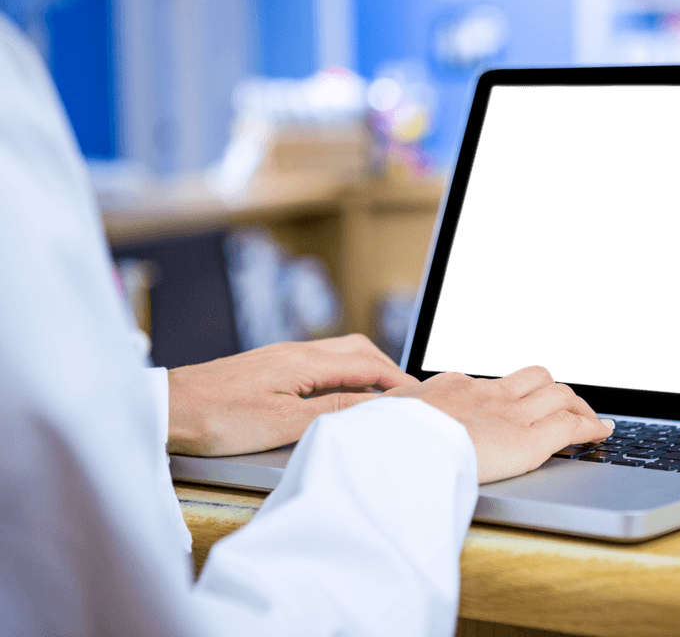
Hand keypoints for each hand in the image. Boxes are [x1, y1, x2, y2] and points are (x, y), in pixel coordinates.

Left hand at [167, 334, 418, 455]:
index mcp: (304, 362)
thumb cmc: (218, 418)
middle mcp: (295, 351)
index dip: (397, 381)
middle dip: (387, 369)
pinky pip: (317, 362)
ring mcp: (280, 356)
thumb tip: (373, 401)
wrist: (166, 409)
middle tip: (405, 395)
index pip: (368, 365)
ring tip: (378, 396)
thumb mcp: (284, 422)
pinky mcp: (267, 366)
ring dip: (364, 370)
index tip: (419, 397)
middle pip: (357, 349)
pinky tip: (337, 394)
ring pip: (337, 353)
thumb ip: (333, 408)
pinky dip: (341, 374)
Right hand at [384, 365, 613, 483]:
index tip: (515, 402)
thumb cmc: (379, 441)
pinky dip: (591, 427)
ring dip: (578, 405)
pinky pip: (571, 425)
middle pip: (533, 377)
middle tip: (564, 406)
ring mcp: (508, 413)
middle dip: (553, 391)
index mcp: (448, 389)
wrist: (391, 449)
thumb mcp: (379, 422)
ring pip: (559, 393)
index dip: (511, 393)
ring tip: (590, 420)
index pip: (490, 383)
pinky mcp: (526, 439)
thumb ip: (389, 420)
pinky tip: (602, 434)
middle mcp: (484, 393)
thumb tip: (373, 424)